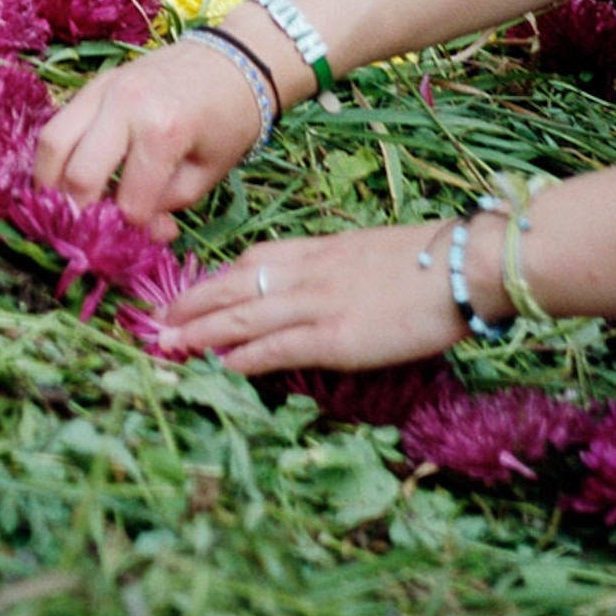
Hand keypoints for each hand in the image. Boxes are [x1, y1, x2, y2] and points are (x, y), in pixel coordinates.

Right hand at [33, 44, 270, 240]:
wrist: (232, 61)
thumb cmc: (228, 121)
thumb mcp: (207, 174)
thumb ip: (167, 205)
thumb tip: (137, 230)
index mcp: (162, 131)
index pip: (129, 202)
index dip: (134, 230)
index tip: (146, 235)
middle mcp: (123, 105)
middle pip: (77, 174)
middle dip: (82, 214)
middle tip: (93, 232)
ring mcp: (101, 89)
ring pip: (51, 144)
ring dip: (52, 184)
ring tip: (68, 207)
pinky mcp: (92, 84)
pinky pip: (57, 124)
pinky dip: (57, 157)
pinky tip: (69, 177)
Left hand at [143, 220, 486, 370]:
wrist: (462, 265)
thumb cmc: (422, 263)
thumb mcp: (361, 255)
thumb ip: (327, 270)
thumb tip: (305, 292)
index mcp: (311, 250)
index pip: (245, 263)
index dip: (209, 282)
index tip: (180, 297)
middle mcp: (304, 273)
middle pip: (230, 287)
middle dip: (188, 306)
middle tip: (153, 324)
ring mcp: (317, 304)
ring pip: (242, 316)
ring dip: (199, 332)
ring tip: (168, 346)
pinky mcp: (337, 338)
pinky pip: (277, 347)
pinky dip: (244, 357)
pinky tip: (220, 365)